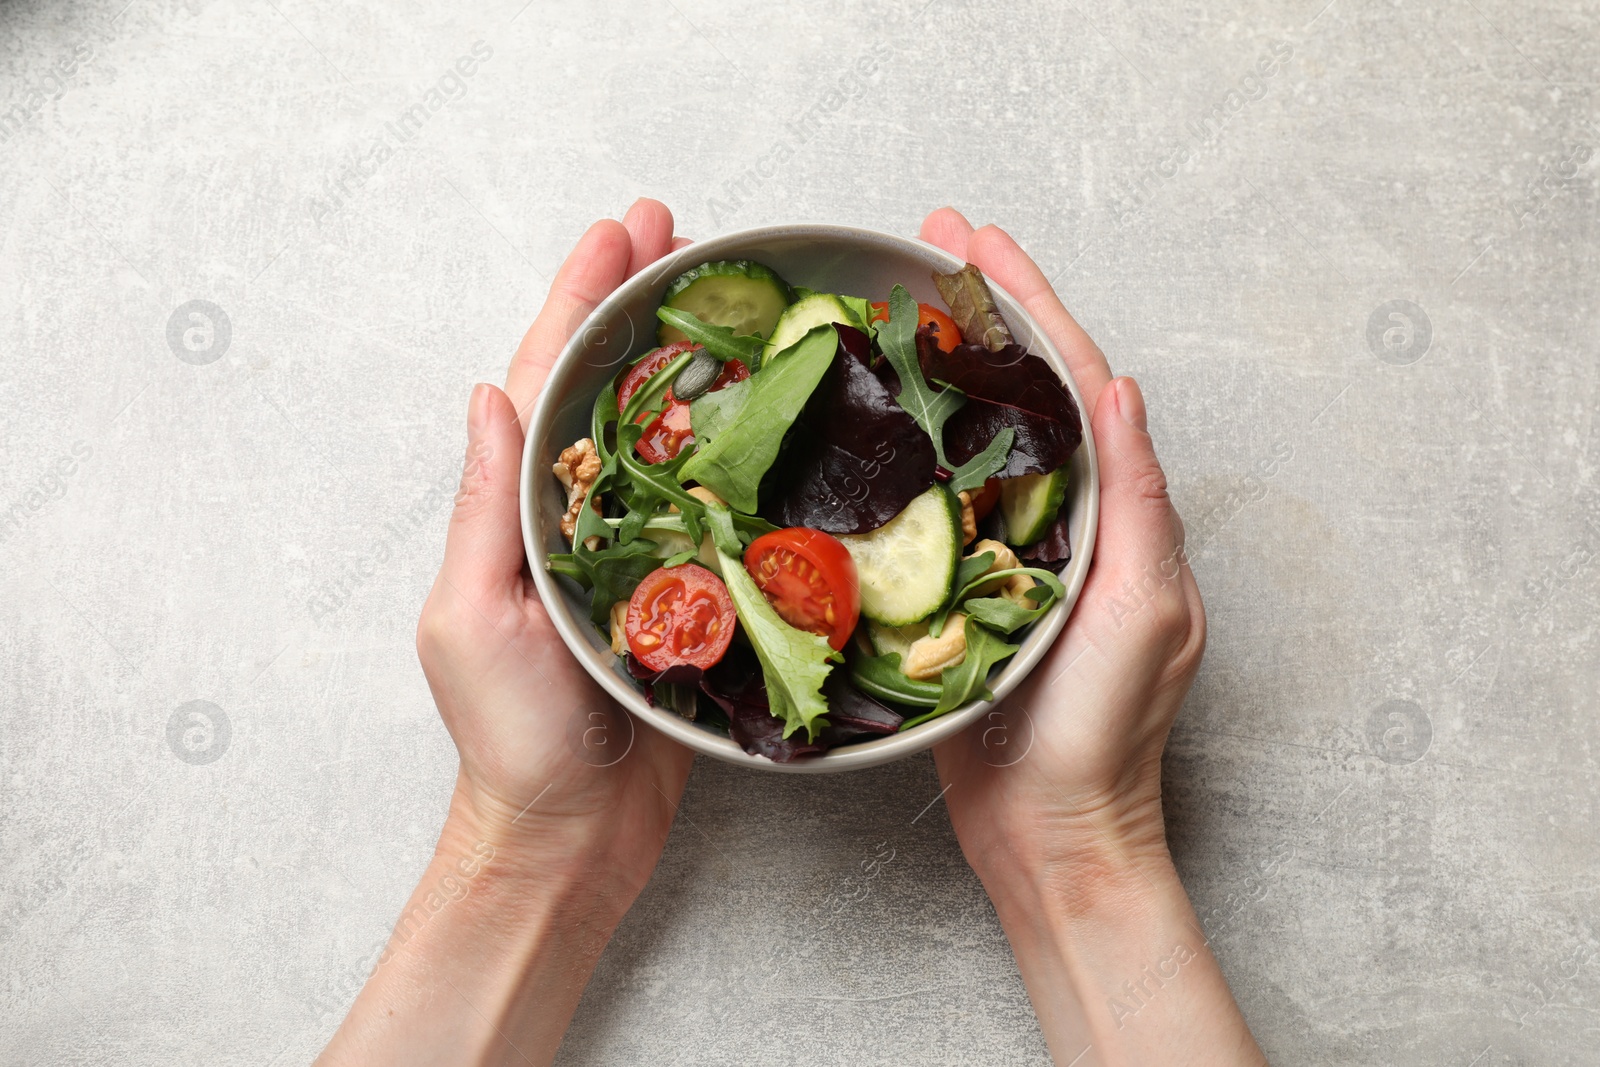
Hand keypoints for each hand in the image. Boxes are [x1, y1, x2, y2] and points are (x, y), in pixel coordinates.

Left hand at [416, 198, 694, 903]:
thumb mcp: (478, 621)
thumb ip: (489, 512)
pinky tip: (761, 408)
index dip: (580, 297)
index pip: (546, 379)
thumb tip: (486, 395)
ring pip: (660, 431)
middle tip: (677, 231)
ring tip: (721, 293)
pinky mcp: (684, 587)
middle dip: (635, 302)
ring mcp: (632, 548)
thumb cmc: (514, 740)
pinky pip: (708, 499)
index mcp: (519, 510)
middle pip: (605, 384)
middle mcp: (575, 515)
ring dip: (686, 355)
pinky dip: (731, 444)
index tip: (620, 231)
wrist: (571, 833)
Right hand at [921, 208, 1202, 885]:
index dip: (1030, 306)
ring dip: (944, 364)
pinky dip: (912, 444)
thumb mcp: (1143, 614)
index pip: (1075, 383)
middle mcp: (1069, 520)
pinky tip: (876, 416)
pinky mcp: (964, 591)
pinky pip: (938, 499)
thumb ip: (1138, 504)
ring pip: (979, 435)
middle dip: (984, 309)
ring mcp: (1014, 552)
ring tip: (897, 302)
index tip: (980, 243)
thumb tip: (1120, 388)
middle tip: (931, 241)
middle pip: (1024, 391)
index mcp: (1118, 514)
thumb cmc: (1103, 737)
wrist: (1050, 834)